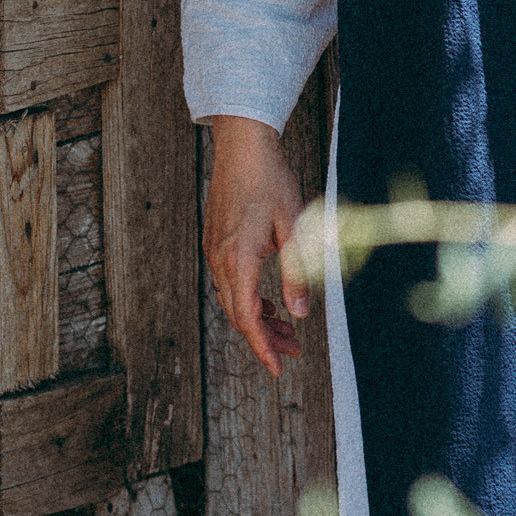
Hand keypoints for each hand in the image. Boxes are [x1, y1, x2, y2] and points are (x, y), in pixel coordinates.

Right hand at [204, 115, 313, 377]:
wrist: (242, 147)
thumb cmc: (271, 181)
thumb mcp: (294, 227)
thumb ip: (296, 274)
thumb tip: (301, 315)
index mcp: (239, 259)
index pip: (248, 318)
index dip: (263, 347)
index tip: (277, 368)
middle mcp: (221, 260)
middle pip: (238, 315)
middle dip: (265, 339)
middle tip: (294, 350)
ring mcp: (214, 251)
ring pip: (232, 301)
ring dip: (257, 320)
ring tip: (287, 330)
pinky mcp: (215, 243)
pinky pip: (228, 284)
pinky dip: (248, 300)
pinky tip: (268, 302)